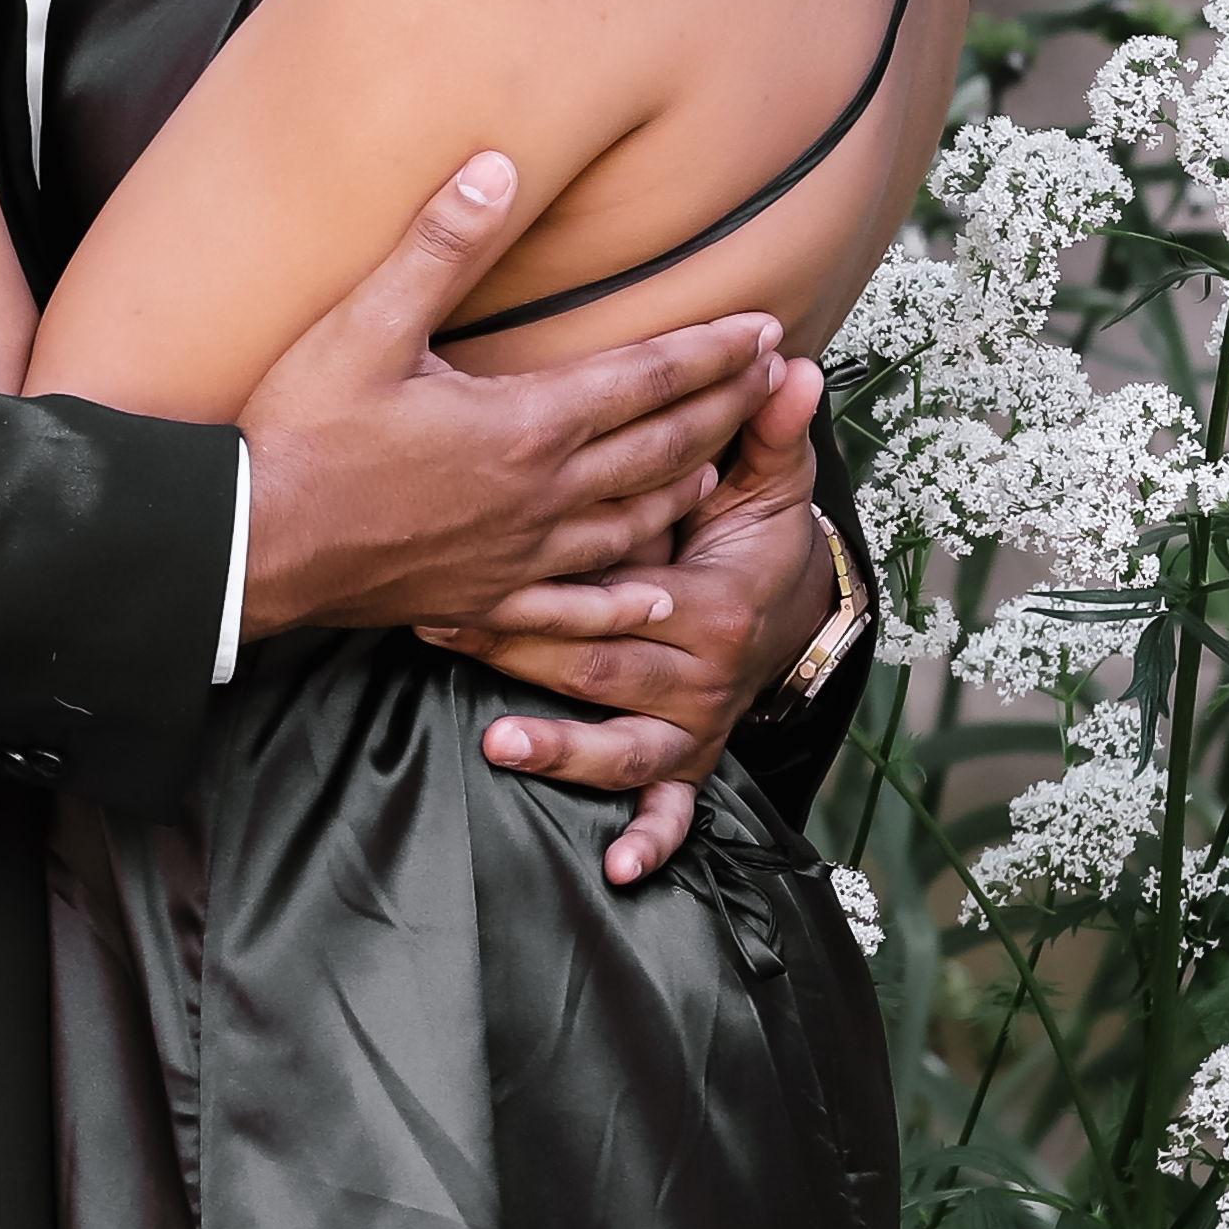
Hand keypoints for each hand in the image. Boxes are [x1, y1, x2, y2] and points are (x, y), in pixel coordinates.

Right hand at [239, 156, 784, 638]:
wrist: (252, 542)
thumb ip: (441, 244)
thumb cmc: (303, 429)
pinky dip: (625, 593)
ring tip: (719, 464)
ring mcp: (518, 556)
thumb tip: (499, 165)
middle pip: (659, 448)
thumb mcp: (366, 322)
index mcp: (524, 423)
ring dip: (685, 488)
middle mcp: (540, 494)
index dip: (710, 352)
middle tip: (773, 383)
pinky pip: (577, 602)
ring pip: (631, 523)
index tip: (765, 330)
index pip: (644, 378)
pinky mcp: (485, 600)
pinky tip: (651, 590)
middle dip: (722, 409)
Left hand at [414, 354, 833, 886]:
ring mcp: (696, 721)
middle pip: (601, 664)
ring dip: (562, 746)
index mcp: (709, 599)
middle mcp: (704, 670)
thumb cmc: (751, 534)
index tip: (473, 559)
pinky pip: (676, 808)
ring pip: (623, 741)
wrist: (790, 608)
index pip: (622, 590)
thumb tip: (787, 361)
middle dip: (518, 649)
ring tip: (497, 740)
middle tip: (437, 623)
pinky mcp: (692, 761)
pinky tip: (616, 866)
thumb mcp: (764, 483)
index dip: (550, 578)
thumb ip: (765, 430)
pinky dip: (652, 837)